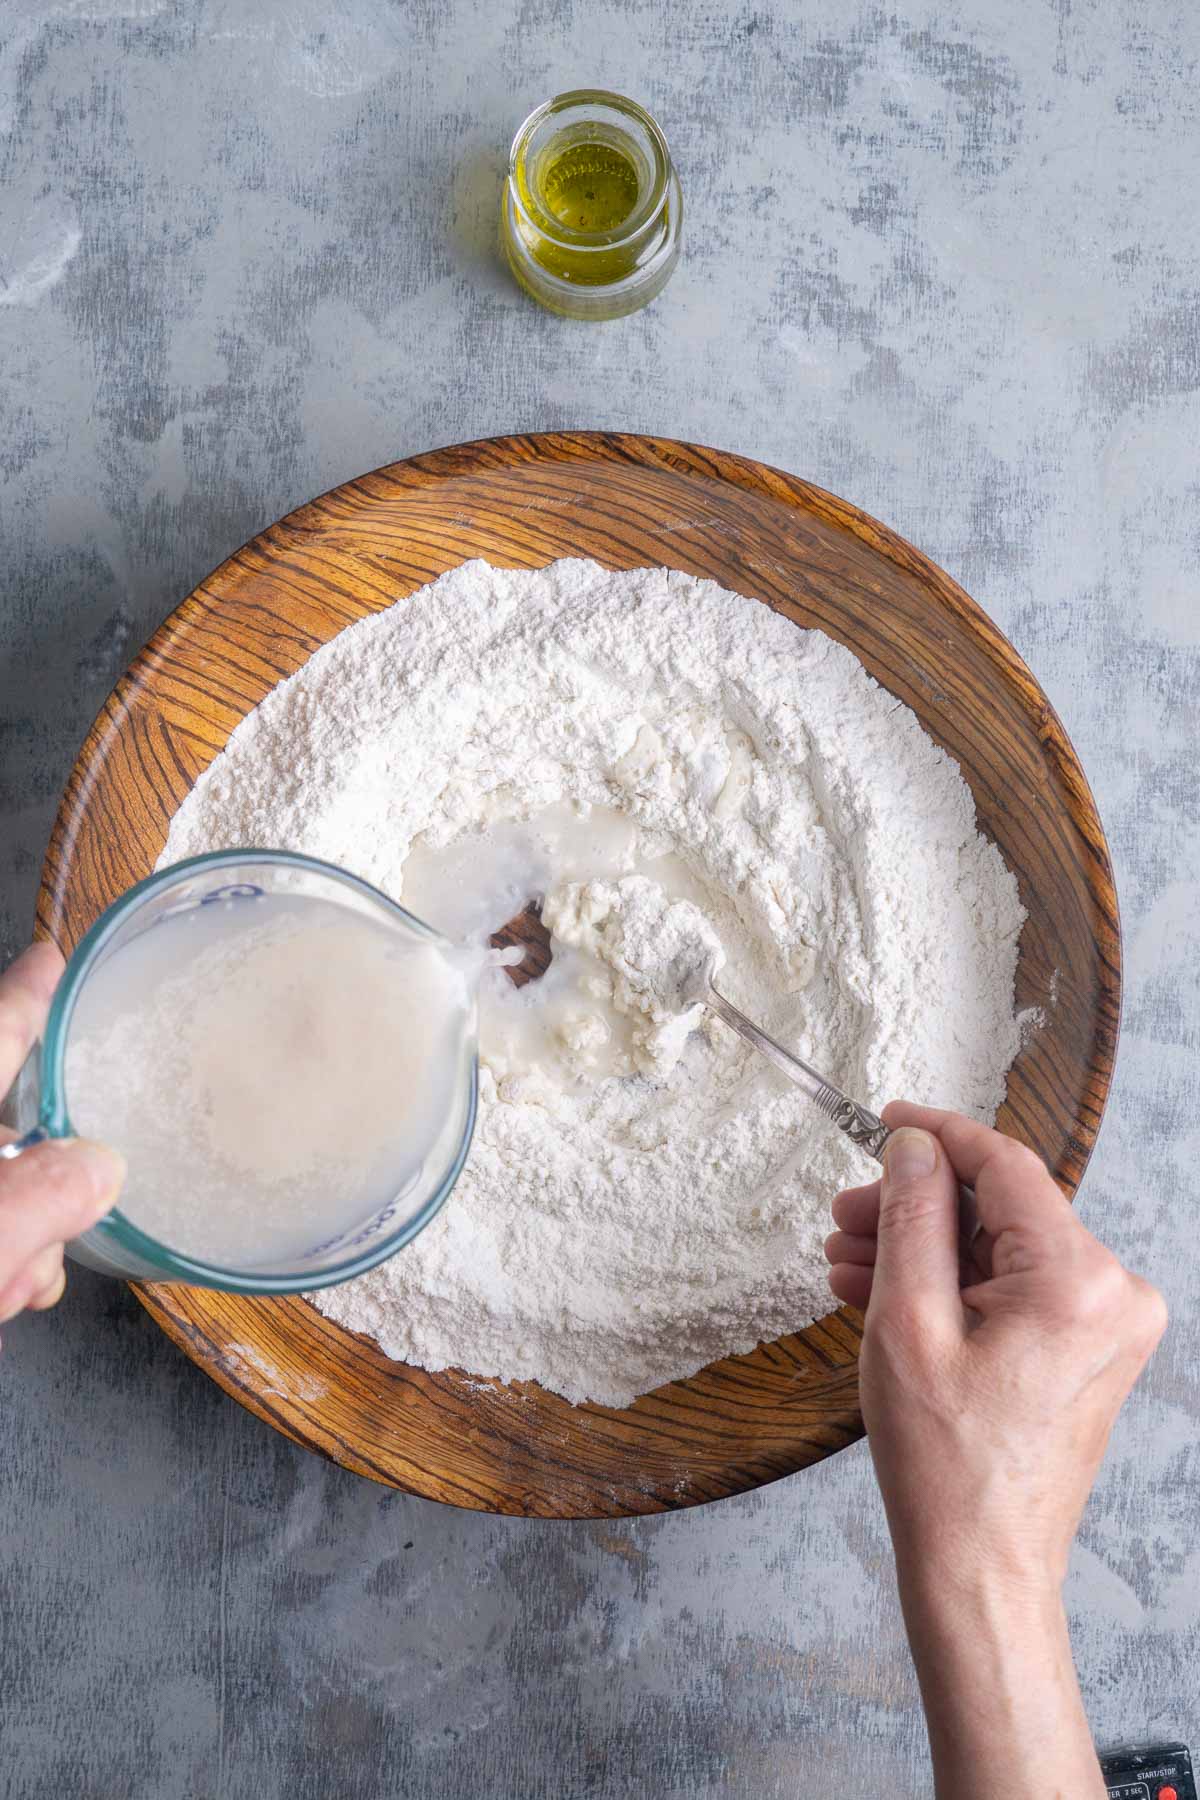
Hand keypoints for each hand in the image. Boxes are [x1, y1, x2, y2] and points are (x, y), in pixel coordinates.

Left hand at [0, 944, 124, 1335]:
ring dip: (20, 1238)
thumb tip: (101, 1167)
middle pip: (10, 1126)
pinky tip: (5, 1295)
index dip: (28, 993)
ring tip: (12, 1283)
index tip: (54, 957)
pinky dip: (1, 1259)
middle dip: (43, 1178)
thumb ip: (40, 1198)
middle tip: (45, 1228)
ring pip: (3, 1190)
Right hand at [824, 1101, 1166, 1798]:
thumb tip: (913, 1145)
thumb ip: (912, 1218)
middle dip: (916, 1205)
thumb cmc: (946, 1464)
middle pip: (1000, 1208)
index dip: (936, 1135)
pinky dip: (955, 1283)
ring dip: (926, 1246)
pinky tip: (885, 1289)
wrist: (982, 1566)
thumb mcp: (908, 1323)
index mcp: (1077, 1281)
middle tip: (844, 1218)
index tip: (883, 1120)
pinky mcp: (1090, 1349)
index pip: (1004, 1166)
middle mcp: (1112, 1293)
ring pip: (1002, 1246)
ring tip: (849, 1260)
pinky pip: (1015, 1286)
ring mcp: (1107, 1324)